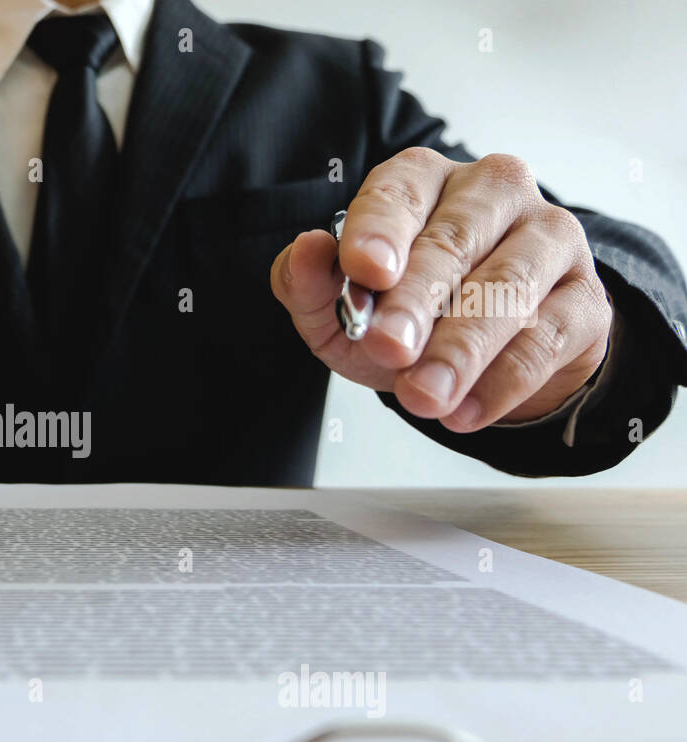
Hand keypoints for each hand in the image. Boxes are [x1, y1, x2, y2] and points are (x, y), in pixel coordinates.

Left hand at [270, 147, 611, 429]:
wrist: (484, 357)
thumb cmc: (406, 314)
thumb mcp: (341, 307)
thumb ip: (311, 283)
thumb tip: (305, 251)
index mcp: (424, 181)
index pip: (399, 192)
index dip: (380, 231)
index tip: (365, 271)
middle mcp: (492, 193)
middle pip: (452, 243)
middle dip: (415, 301)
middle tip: (388, 349)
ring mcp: (548, 238)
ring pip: (506, 290)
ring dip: (460, 349)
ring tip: (423, 396)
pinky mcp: (585, 298)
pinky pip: (546, 338)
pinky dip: (501, 381)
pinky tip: (465, 411)